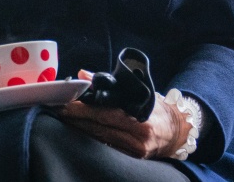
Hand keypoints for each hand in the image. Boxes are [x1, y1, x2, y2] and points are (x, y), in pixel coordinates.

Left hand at [54, 71, 188, 159]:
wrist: (176, 130)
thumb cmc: (155, 108)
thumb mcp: (137, 92)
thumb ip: (111, 85)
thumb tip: (83, 74)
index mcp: (140, 120)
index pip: (105, 114)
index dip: (83, 109)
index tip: (66, 103)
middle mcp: (138, 138)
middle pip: (98, 128)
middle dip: (76, 119)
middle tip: (58, 110)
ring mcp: (135, 151)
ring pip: (100, 139)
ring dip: (79, 128)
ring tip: (63, 118)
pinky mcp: (132, 158)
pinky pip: (107, 147)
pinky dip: (91, 137)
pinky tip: (78, 130)